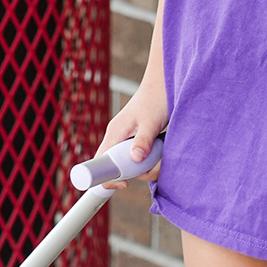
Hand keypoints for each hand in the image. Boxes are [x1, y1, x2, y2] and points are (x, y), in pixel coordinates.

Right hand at [96, 74, 167, 189]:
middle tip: (154, 165)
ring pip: (133, 164)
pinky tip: (163, 148)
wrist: (166, 81)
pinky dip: (153, 158)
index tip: (125, 184)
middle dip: (138, 172)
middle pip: (119, 168)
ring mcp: (128, 139)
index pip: (100, 163)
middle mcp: (118, 137)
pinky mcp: (138, 139)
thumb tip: (135, 160)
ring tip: (162, 152)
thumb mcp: (150, 122)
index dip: (107, 178)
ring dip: (149, 165)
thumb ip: (143, 141)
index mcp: (115, 133)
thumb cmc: (156, 97)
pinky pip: (141, 157)